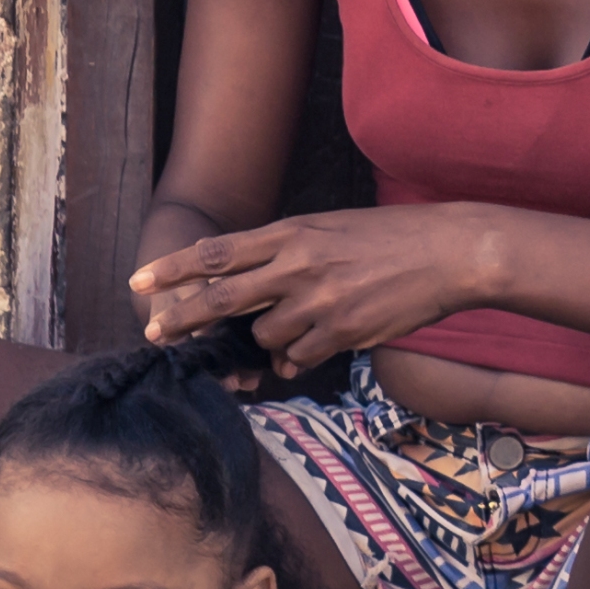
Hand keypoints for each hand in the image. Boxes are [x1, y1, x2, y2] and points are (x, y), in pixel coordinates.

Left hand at [129, 210, 470, 378]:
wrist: (449, 251)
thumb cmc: (393, 238)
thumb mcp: (332, 230)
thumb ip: (290, 258)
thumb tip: (262, 299)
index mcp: (292, 234)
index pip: (217, 252)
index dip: (173, 269)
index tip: (140, 280)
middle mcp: (297, 266)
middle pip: (222, 297)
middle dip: (182, 318)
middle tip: (155, 333)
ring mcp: (319, 301)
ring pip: (265, 335)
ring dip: (270, 340)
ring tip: (299, 329)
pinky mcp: (343, 331)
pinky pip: (299, 357)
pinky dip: (298, 358)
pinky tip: (312, 349)